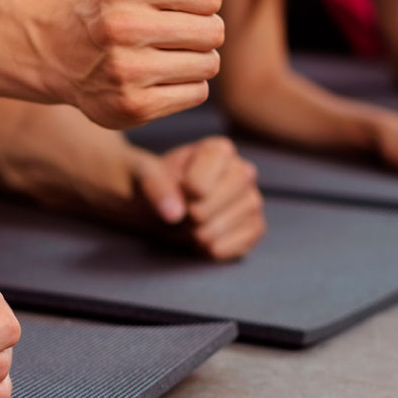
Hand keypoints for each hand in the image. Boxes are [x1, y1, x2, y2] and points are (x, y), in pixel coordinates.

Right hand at [56, 0, 224, 128]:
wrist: (59, 53)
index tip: (173, 1)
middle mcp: (122, 28)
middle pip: (213, 32)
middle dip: (199, 30)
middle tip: (169, 29)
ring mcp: (126, 71)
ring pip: (207, 64)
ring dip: (195, 58)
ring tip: (164, 52)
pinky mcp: (133, 107)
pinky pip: (195, 94)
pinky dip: (185, 86)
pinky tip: (157, 76)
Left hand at [135, 136, 265, 258]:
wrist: (157, 207)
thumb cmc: (153, 185)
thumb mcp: (143, 177)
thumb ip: (155, 187)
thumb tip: (175, 214)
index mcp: (218, 149)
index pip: (205, 177)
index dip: (187, 190)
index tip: (178, 190)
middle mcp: (242, 170)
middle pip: (224, 198)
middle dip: (196, 213)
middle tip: (182, 212)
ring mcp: (251, 199)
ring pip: (234, 221)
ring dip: (202, 233)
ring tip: (189, 224)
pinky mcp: (254, 226)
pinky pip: (243, 243)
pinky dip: (216, 248)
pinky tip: (202, 239)